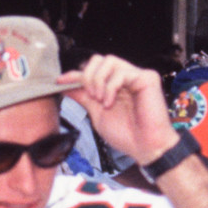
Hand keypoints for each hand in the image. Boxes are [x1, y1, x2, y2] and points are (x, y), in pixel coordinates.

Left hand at [60, 55, 178, 164]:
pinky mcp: (147, 78)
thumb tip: (65, 85)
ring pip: (109, 61)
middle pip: (99, 59)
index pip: (93, 71)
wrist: (146, 148)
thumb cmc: (126, 134)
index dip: (75, 74)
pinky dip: (111, 87)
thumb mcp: (97, 114)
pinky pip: (121, 72)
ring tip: (101, 100)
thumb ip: (83, 97)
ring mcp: (137, 76)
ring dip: (98, 81)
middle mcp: (126, 77)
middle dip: (88, 76)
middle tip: (90, 96)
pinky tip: (110, 102)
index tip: (59, 82)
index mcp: (115, 85)